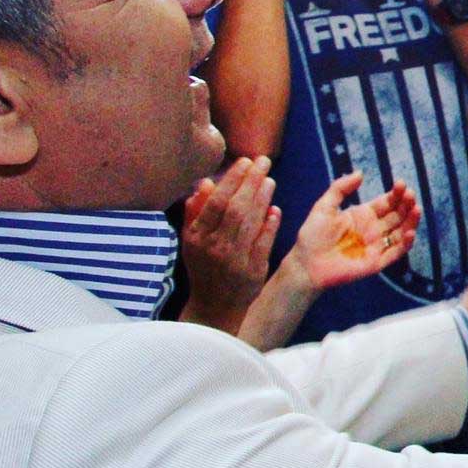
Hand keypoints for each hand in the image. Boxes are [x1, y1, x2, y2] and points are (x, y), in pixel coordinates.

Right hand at [181, 157, 280, 330]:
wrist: (214, 306)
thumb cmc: (203, 267)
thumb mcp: (191, 241)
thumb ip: (196, 212)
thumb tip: (204, 183)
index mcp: (197, 238)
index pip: (216, 203)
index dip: (231, 180)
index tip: (244, 161)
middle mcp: (215, 247)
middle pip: (236, 209)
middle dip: (251, 182)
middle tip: (263, 161)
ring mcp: (236, 260)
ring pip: (251, 223)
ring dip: (262, 199)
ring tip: (270, 179)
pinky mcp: (254, 271)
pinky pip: (264, 243)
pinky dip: (270, 225)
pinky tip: (275, 209)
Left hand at [282, 172, 421, 292]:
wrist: (305, 264)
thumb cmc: (312, 236)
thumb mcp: (324, 206)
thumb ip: (340, 188)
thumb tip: (360, 173)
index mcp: (364, 214)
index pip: (387, 202)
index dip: (396, 193)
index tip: (401, 184)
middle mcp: (374, 229)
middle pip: (398, 215)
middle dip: (406, 204)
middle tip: (410, 195)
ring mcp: (376, 246)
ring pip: (401, 232)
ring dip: (411, 221)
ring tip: (416, 209)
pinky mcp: (376, 262)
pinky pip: (395, 253)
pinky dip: (405, 244)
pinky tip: (409, 232)